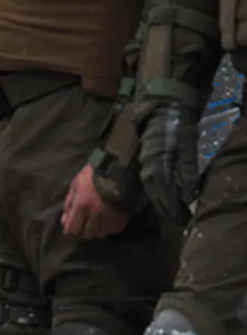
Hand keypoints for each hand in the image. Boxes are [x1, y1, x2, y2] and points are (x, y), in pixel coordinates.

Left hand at [62, 165, 127, 239]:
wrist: (118, 166)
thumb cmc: (92, 174)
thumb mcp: (75, 185)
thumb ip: (68, 204)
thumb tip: (64, 222)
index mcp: (81, 206)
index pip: (72, 230)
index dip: (70, 233)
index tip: (71, 230)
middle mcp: (95, 214)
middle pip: (87, 235)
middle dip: (83, 232)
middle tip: (84, 226)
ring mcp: (110, 215)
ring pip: (101, 234)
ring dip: (97, 231)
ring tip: (97, 224)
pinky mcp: (123, 215)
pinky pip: (115, 230)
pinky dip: (110, 229)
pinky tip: (108, 222)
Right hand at [138, 103, 198, 226]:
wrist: (163, 113)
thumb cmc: (178, 130)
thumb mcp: (188, 151)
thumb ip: (188, 175)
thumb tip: (189, 197)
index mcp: (158, 171)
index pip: (166, 198)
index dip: (175, 211)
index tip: (184, 220)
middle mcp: (148, 174)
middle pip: (158, 200)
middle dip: (169, 211)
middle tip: (182, 220)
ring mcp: (145, 170)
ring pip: (153, 195)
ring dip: (163, 205)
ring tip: (175, 213)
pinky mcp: (146, 166)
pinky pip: (151, 188)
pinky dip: (159, 197)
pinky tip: (167, 198)